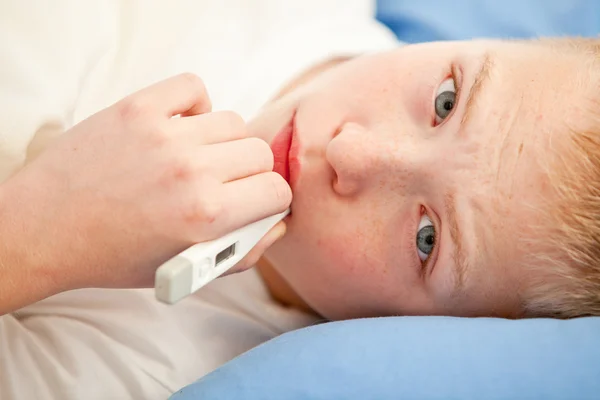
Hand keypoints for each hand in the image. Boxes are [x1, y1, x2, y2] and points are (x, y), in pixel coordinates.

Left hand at [1, 73, 290, 295]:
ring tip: (199, 158)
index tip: (255, 200)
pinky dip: (196, 105)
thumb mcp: (185, 272)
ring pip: (234, 122)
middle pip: (260, 153)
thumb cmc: (115, 255)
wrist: (44, 229)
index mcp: (208, 216)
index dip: (271, 199)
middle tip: (225, 184)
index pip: (277, 190)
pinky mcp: (137, 109)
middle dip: (250, 173)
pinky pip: (194, 88)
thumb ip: (243, 252)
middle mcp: (191, 171)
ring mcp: (164, 134)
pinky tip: (183, 128)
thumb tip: (278, 221)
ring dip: (225, 142)